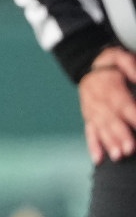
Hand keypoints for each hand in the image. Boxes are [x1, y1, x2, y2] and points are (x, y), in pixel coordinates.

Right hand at [80, 47, 135, 163]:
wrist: (86, 64)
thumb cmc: (109, 63)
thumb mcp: (121, 57)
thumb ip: (131, 67)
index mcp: (111, 88)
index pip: (124, 104)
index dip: (133, 116)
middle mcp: (100, 102)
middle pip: (112, 121)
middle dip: (121, 136)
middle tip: (130, 149)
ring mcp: (92, 111)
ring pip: (101, 129)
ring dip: (109, 144)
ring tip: (118, 156)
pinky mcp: (88, 117)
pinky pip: (89, 132)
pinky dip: (92, 146)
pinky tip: (98, 158)